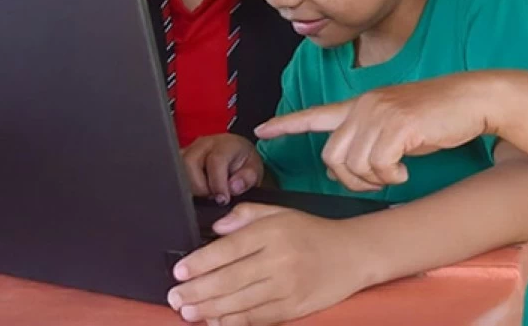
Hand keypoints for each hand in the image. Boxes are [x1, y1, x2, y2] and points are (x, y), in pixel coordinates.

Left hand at [167, 204, 366, 325]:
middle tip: (175, 299)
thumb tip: (216, 228)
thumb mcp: (280, 212)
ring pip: (239, 302)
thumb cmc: (311, 232)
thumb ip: (245, 216)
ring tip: (189, 312)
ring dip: (209, 310)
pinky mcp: (293, 307)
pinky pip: (257, 318)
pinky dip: (233, 322)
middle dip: (196, 292)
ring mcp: (286, 286)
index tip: (179, 272)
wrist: (352, 254)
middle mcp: (278, 258)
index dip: (199, 262)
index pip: (227, 248)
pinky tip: (216, 321)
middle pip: (228, 279)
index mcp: (272, 231)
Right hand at [182, 134, 262, 203]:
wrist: (236, 154)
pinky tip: (197, 191)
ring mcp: (189, 150)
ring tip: (206, 194)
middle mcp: (204, 144)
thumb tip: (233, 186)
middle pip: (190, 163)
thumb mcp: (254, 170)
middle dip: (200, 187)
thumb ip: (247, 178)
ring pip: (178, 168)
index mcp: (225, 144)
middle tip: (212, 197)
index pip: (215, 161)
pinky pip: (174, 173)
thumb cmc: (244, 162)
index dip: (217, 184)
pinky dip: (184, 186)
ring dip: (190, 187)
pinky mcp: (180, 159)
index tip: (222, 199)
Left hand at [255, 73, 496, 191]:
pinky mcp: (398, 125)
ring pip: (353, 165)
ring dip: (374, 181)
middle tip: (377, 181)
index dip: (288, 124)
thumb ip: (370, 137)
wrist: (472, 99)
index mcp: (362, 104)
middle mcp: (365, 106)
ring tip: (396, 173)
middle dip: (349, 179)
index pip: (316, 114)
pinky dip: (391, 177)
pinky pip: (378, 166)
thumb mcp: (398, 123)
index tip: (261, 130)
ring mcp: (380, 113)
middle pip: (331, 157)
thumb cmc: (439, 116)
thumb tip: (347, 164)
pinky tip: (406, 169)